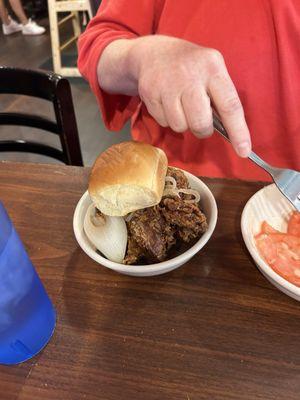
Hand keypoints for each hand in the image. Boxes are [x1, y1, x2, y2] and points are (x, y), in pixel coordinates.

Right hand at [128, 35, 250, 156]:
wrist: (155, 53)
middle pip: (201, 122)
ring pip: (180, 126)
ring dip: (183, 124)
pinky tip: (167, 103)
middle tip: (200, 123)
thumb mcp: (211, 71)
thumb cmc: (191, 68)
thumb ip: (220, 98)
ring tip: (181, 108)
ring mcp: (168, 84)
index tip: (244, 151)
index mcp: (213, 69)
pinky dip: (167, 119)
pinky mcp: (150, 93)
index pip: (230, 105)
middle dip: (202, 130)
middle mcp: (191, 76)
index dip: (238, 132)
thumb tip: (229, 132)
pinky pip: (163, 122)